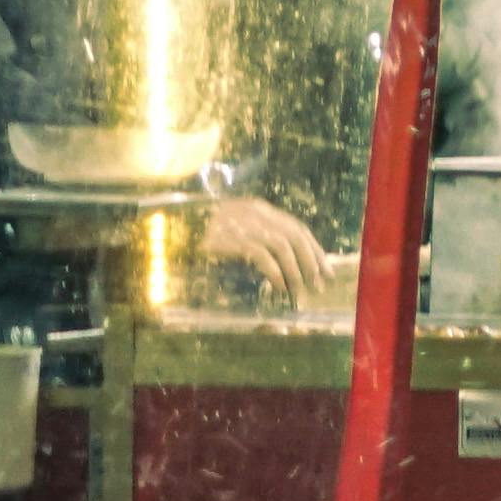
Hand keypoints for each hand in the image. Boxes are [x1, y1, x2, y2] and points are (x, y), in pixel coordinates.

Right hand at [199, 196, 332, 309]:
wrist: (175, 225)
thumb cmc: (203, 230)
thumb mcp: (235, 228)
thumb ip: (258, 236)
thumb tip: (285, 262)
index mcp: (260, 209)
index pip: (297, 227)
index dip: (315, 249)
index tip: (326, 269)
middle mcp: (257, 214)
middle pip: (296, 236)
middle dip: (312, 261)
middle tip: (319, 284)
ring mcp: (245, 225)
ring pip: (283, 246)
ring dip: (295, 271)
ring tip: (299, 291)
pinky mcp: (233, 239)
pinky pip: (262, 256)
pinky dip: (275, 273)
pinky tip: (279, 287)